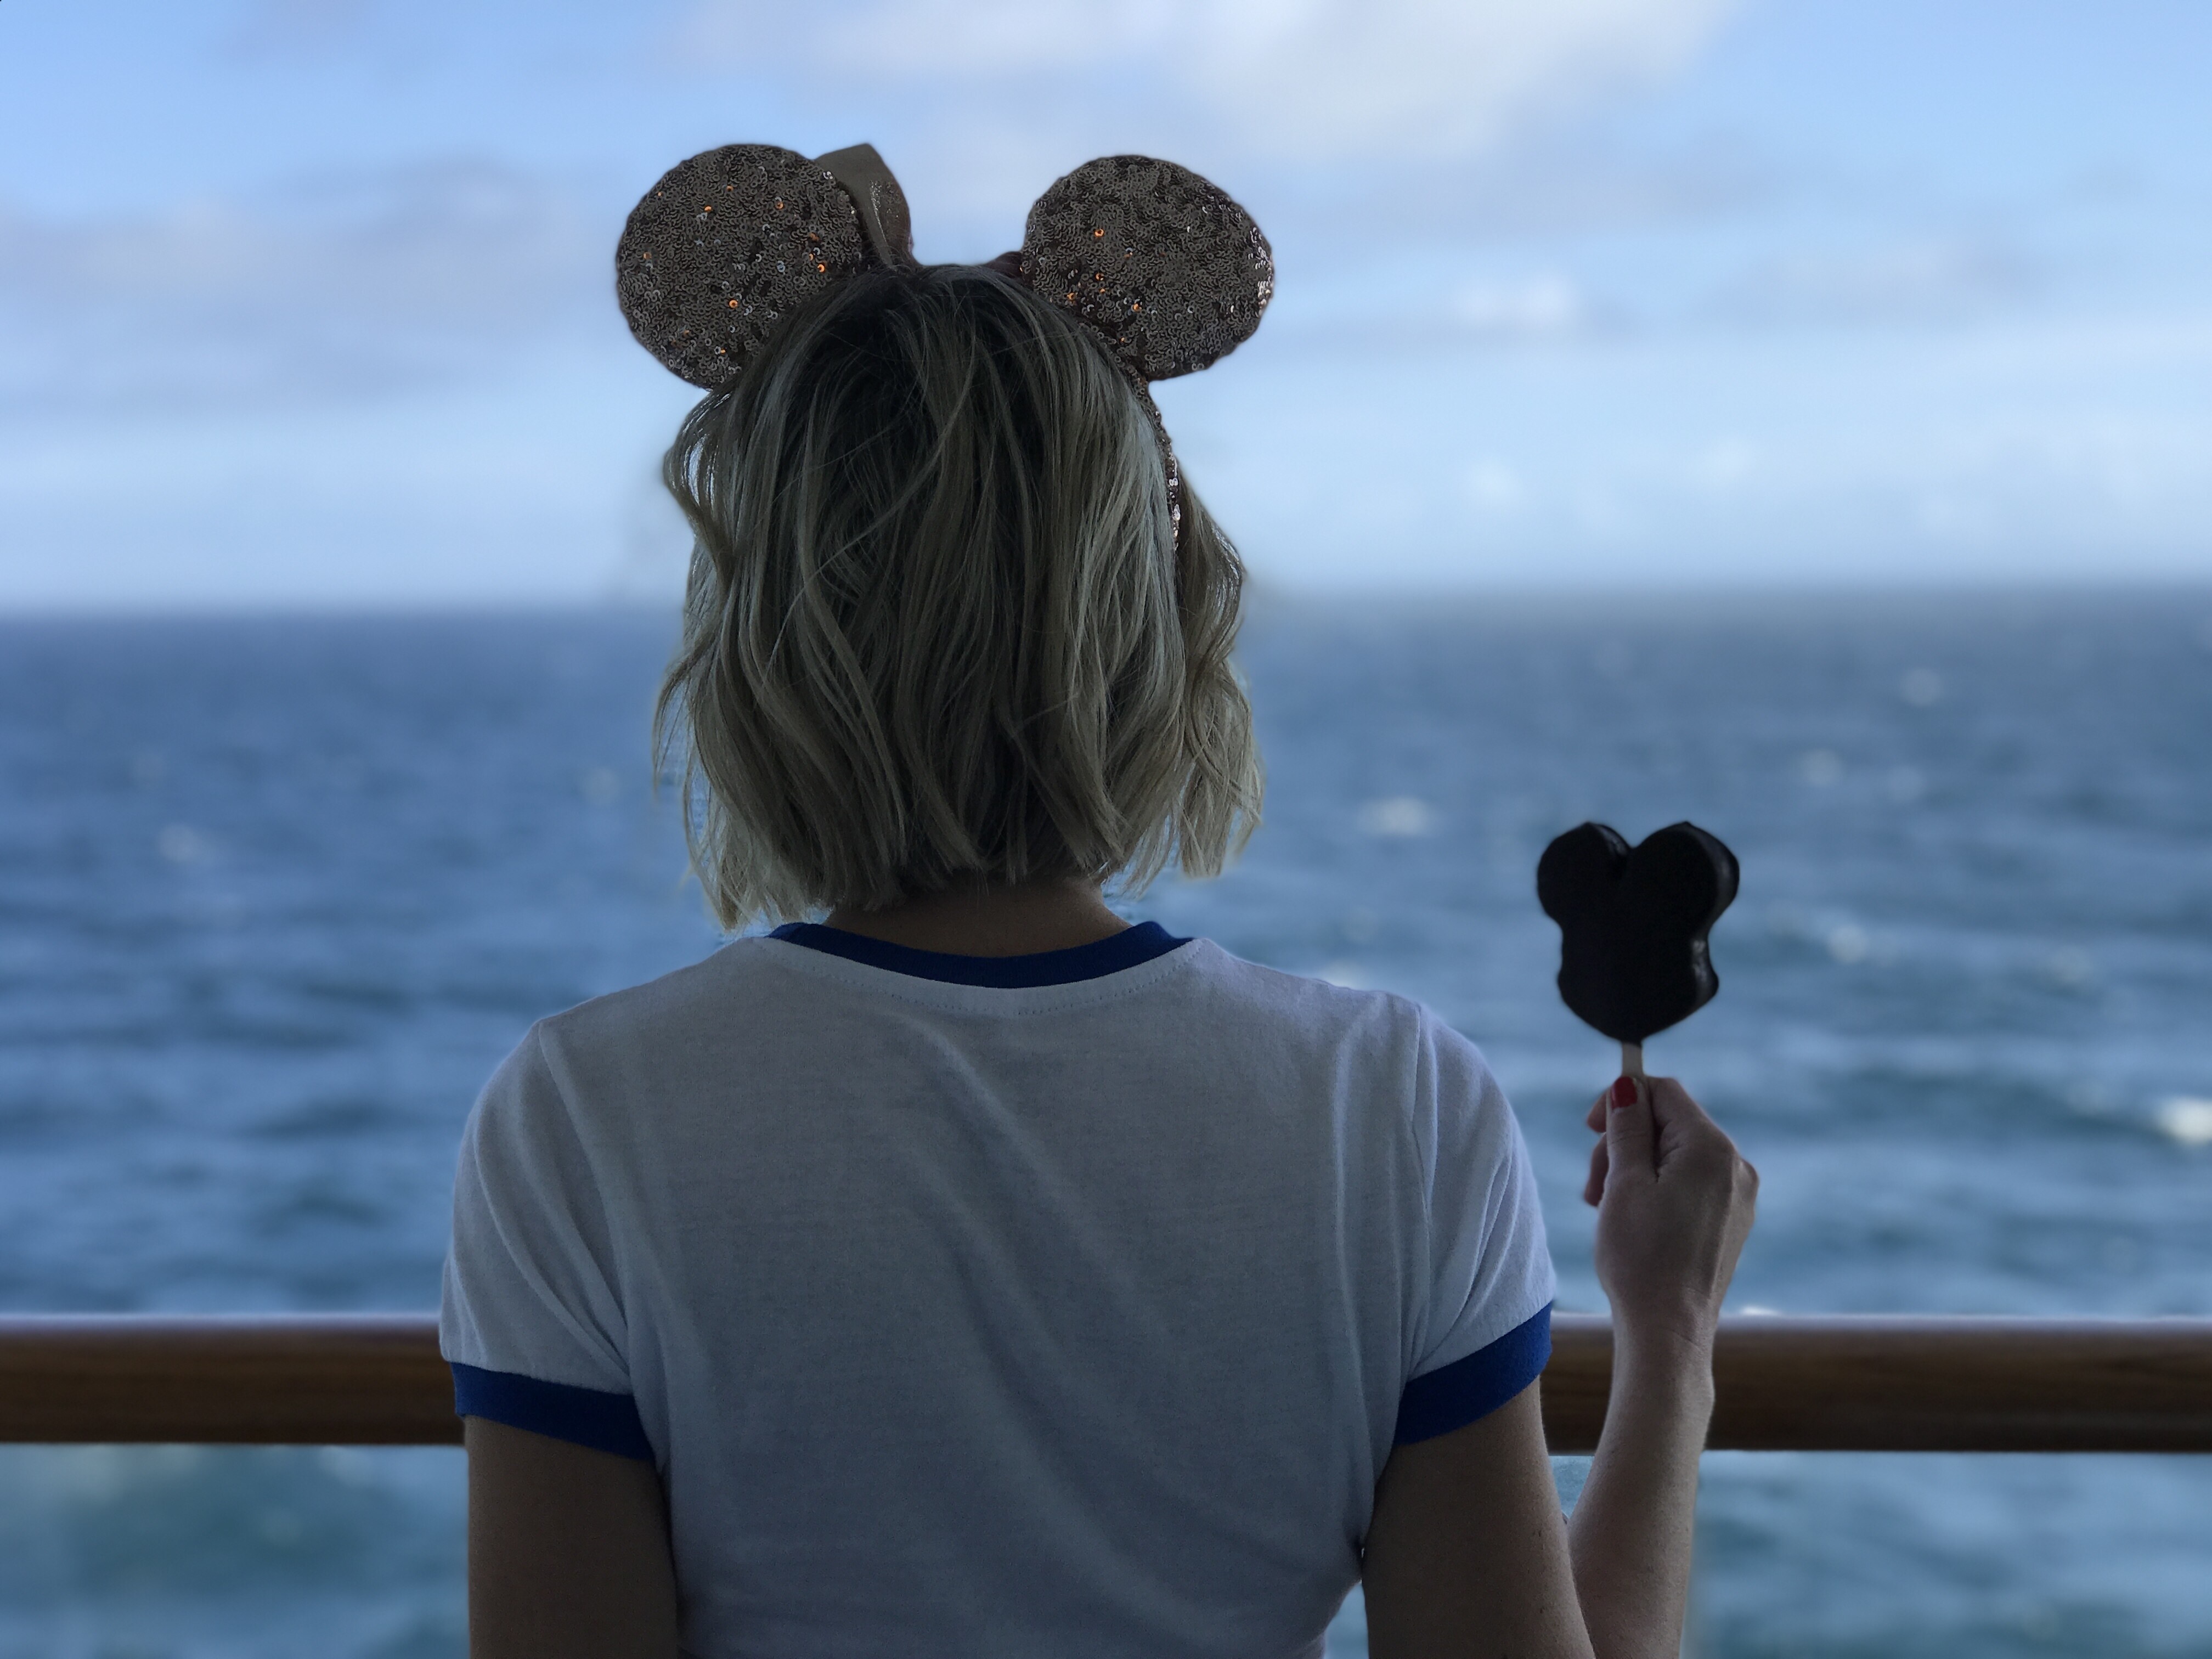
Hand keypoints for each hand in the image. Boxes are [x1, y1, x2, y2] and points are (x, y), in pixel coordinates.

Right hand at [1582, 1075, 1756, 1354]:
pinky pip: (1692, 1183)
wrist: (1669, 1331)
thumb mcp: (1623, 1184)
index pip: (1664, 1092)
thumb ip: (1627, 1128)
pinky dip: (1658, 1189)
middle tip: (1592, 1187)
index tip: (1590, 1129)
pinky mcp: (1732, 1220)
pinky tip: (1635, 1220)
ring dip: (1636, 1168)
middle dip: (1624, 1143)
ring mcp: (1739, 1196)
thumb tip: (1628, 1085)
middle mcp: (1736, 1166)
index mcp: (1712, 1149)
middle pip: (1670, 1123)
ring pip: (1677, 1154)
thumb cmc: (1641, 1259)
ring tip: (1606, 1207)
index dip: (1621, 1100)